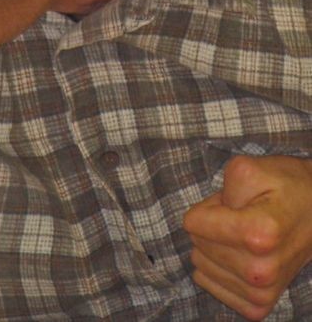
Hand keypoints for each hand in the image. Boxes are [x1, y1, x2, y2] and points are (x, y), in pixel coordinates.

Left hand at [183, 155, 311, 320]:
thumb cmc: (282, 187)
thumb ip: (221, 188)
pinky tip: (238, 255)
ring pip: (200, 263)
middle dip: (212, 225)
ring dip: (215, 245)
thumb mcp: (248, 169)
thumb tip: (204, 222)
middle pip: (196, 242)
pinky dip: (216, 266)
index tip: (230, 203)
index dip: (207, 206)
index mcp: (260, 235)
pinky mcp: (258, 305)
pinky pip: (208, 283)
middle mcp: (262, 270)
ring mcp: (262, 292)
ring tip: (243, 234)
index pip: (193, 223)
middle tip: (240, 217)